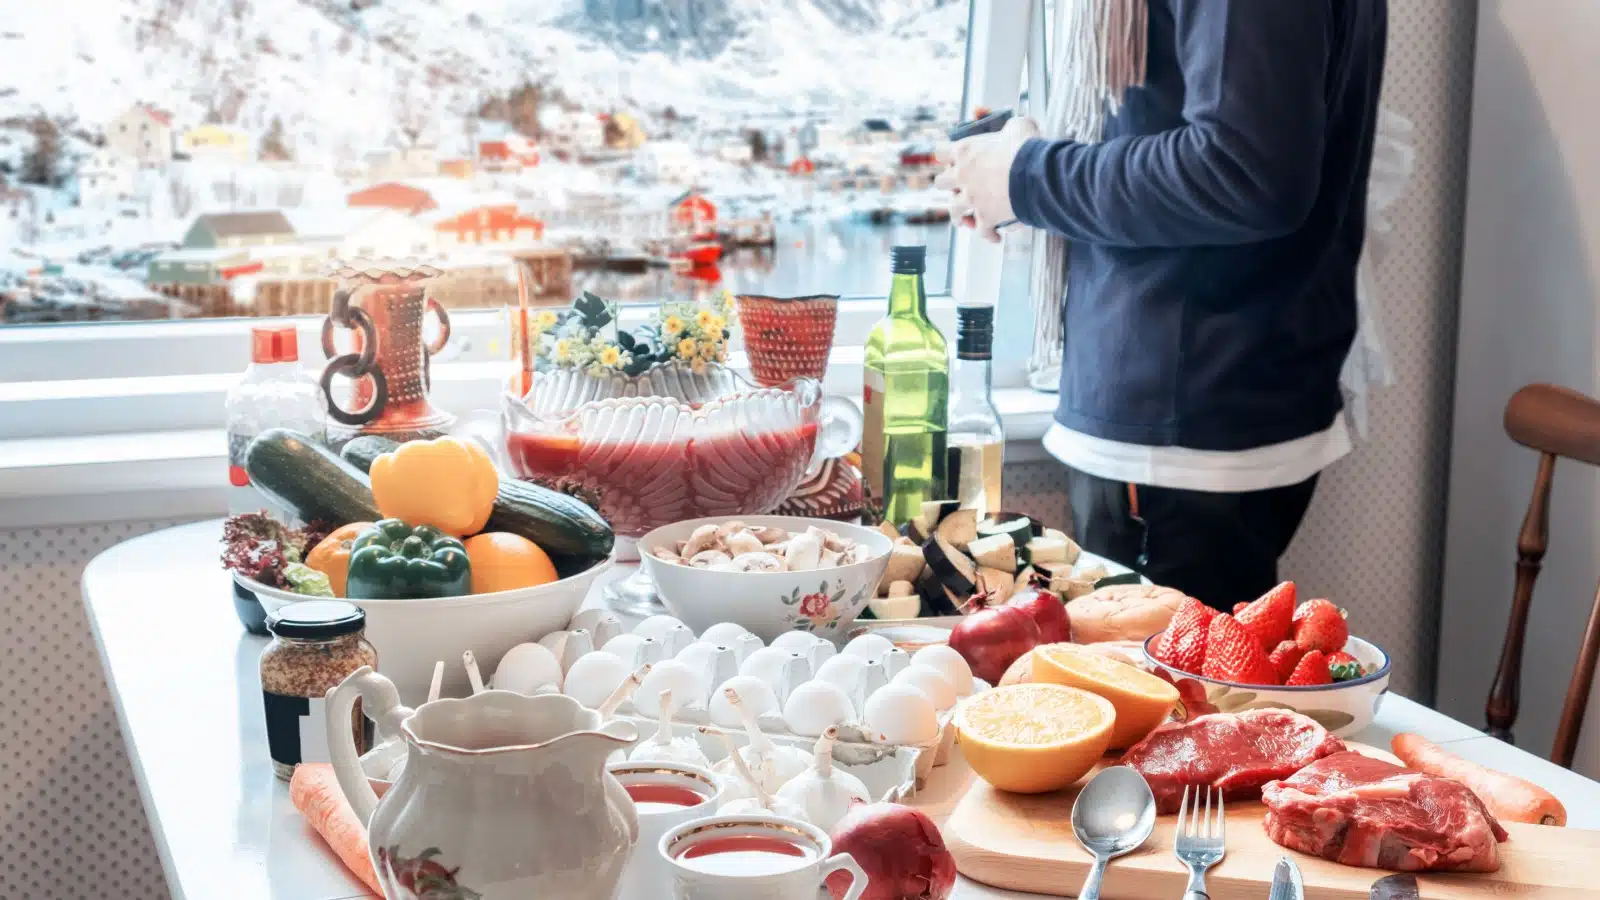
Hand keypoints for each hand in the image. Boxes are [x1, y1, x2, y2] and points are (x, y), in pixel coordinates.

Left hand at [935, 116, 1040, 241]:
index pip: (940, 153)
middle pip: (941, 183)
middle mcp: (963, 176)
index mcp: (965, 151)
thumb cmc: (1026, 147)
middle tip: (957, 188)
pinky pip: (982, 230)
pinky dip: (988, 234)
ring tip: (965, 219)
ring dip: (959, 215)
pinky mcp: (985, 217)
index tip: (951, 159)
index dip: (946, 156)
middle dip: (949, 185)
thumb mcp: (1019, 125)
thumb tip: (1017, 127)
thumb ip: (1011, 127)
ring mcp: (972, 198)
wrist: (1036, 174)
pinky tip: (994, 236)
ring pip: (954, 211)